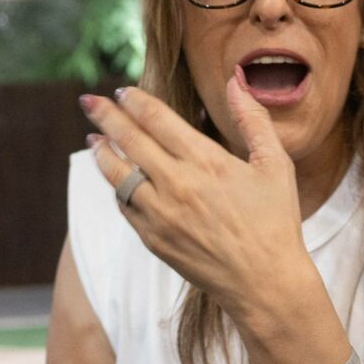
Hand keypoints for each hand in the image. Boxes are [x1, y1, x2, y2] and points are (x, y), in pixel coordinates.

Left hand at [81, 81, 317, 337]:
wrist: (265, 284)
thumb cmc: (275, 223)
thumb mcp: (275, 165)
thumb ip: (253, 119)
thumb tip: (235, 79)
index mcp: (206, 161)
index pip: (157, 119)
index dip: (135, 101)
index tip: (121, 91)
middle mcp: (177, 185)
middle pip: (129, 140)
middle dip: (105, 116)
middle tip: (89, 101)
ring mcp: (161, 214)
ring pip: (118, 174)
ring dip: (102, 152)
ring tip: (93, 138)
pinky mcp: (153, 239)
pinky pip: (124, 206)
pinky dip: (116, 187)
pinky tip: (115, 177)